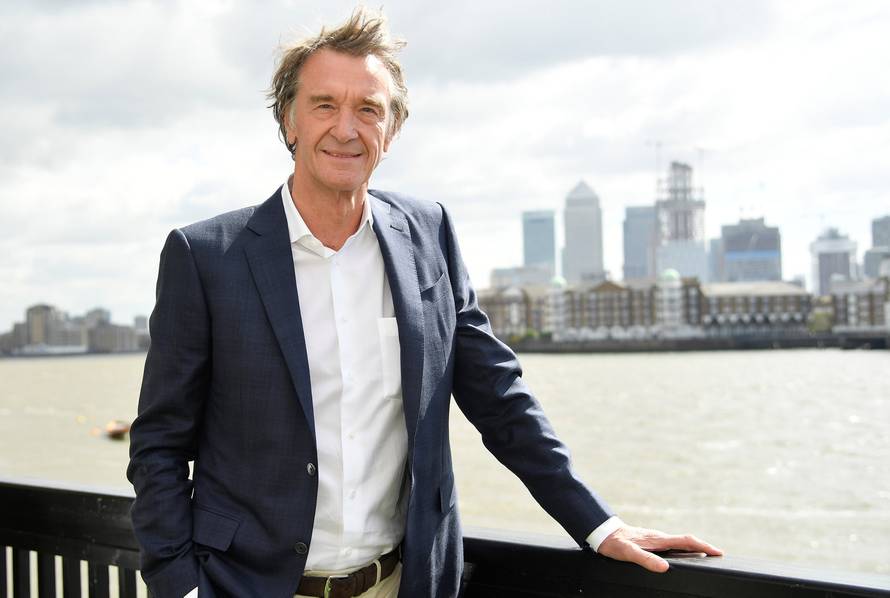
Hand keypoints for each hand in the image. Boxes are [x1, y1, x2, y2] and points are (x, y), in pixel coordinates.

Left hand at [597, 525, 722, 572]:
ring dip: (694, 548)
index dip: (703, 546)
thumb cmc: (615, 542)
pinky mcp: (651, 541)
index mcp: (658, 539)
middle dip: (704, 547)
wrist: (604, 532)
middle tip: (718, 555)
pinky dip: (683, 549)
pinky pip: (673, 545)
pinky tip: (682, 556)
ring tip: (705, 556)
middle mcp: (660, 537)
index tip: (718, 552)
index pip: (687, 541)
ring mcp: (656, 538)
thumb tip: (664, 567)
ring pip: (680, 542)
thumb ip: (645, 559)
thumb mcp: (628, 553)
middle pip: (687, 541)